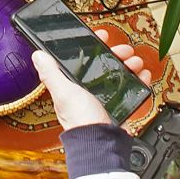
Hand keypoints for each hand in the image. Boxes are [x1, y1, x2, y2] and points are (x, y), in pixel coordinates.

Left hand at [32, 28, 153, 131]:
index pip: (82, 58)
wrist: (102, 143)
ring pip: (119, 73)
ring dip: (128, 65)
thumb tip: (37, 55)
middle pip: (104, 63)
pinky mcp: (118, 105)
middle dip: (115, 53)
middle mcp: (88, 89)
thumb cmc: (81, 120)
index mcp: (72, 84)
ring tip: (135, 63)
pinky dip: (138, 80)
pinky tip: (142, 76)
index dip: (93, 45)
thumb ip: (51, 74)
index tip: (102, 35)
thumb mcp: (64, 93)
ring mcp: (104, 97)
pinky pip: (130, 88)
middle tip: (124, 50)